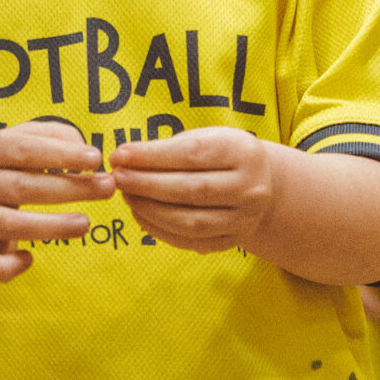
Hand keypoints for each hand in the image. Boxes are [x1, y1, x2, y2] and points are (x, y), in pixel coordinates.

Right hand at [0, 122, 116, 281]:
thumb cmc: (0, 164)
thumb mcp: (18, 139)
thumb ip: (52, 135)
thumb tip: (84, 149)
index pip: (24, 150)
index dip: (61, 154)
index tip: (96, 159)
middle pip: (22, 187)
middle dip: (69, 188)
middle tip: (108, 187)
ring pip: (9, 225)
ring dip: (51, 227)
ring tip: (85, 224)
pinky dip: (7, 267)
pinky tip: (30, 259)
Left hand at [110, 126, 280, 253]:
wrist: (263, 185)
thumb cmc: (223, 156)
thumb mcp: (208, 139)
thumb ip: (169, 148)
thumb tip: (124, 160)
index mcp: (246, 153)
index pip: (193, 154)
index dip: (152, 156)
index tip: (120, 154)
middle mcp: (251, 188)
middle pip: (191, 189)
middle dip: (146, 184)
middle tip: (117, 178)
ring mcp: (244, 218)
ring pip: (190, 221)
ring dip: (149, 209)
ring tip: (127, 195)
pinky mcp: (232, 240)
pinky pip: (190, 241)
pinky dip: (159, 230)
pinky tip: (141, 214)